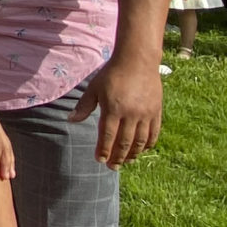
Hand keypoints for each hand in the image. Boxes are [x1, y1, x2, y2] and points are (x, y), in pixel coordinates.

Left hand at [74, 55, 161, 169]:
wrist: (137, 60)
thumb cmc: (112, 73)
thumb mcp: (95, 88)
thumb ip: (84, 106)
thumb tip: (70, 120)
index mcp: (113, 109)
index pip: (107, 136)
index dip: (104, 150)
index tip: (100, 160)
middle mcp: (131, 113)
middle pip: (124, 142)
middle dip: (117, 157)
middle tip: (112, 167)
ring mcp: (145, 113)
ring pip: (140, 141)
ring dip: (133, 154)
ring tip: (126, 161)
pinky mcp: (156, 111)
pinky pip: (154, 133)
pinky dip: (148, 144)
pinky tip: (142, 149)